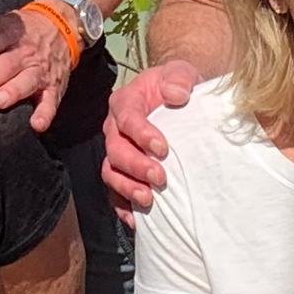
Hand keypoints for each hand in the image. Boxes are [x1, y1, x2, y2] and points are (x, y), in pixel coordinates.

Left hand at [0, 5, 77, 131]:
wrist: (61, 25)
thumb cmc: (19, 29)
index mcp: (7, 32)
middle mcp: (25, 51)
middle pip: (4, 65)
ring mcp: (41, 70)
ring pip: (27, 81)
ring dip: (13, 92)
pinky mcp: (54, 87)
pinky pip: (51, 101)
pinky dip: (45, 114)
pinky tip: (36, 125)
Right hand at [103, 59, 195, 218]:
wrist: (181, 102)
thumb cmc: (179, 87)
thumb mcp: (182, 73)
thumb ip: (179, 78)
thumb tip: (177, 95)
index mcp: (125, 102)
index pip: (126, 118)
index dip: (141, 133)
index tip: (162, 148)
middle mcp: (115, 128)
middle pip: (115, 150)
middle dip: (136, 165)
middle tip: (160, 178)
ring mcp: (117, 152)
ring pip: (110, 172)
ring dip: (127, 188)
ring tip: (147, 199)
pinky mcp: (124, 173)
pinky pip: (115, 192)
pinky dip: (123, 207)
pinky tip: (136, 220)